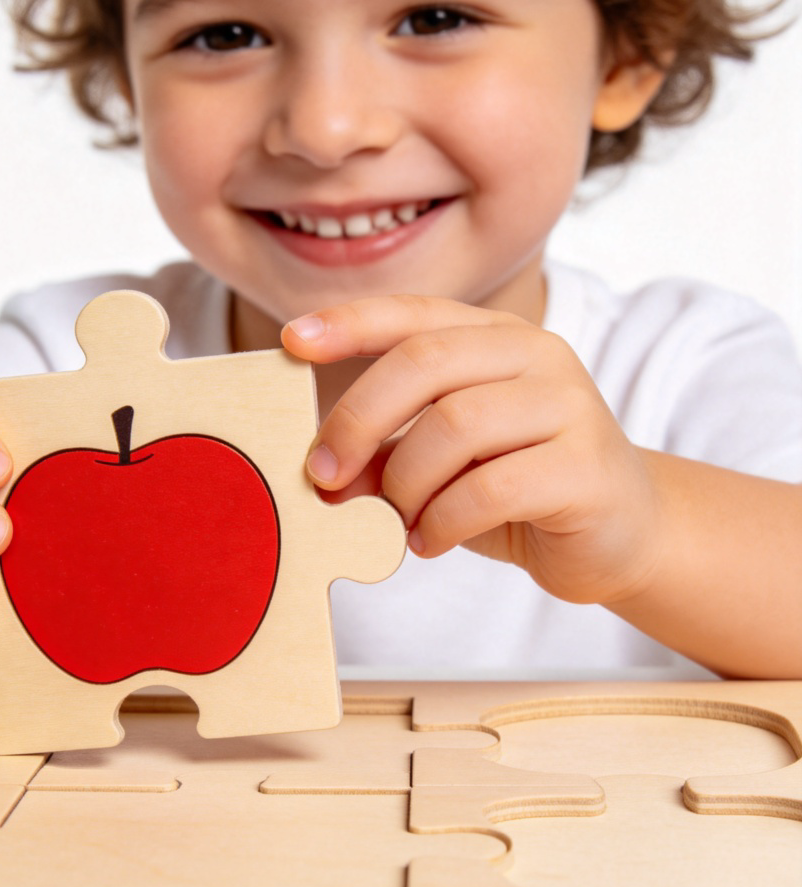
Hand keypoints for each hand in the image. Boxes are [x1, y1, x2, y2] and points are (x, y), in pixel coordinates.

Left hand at [282, 295, 661, 605]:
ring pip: (454, 426)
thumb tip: (323, 476)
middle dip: (357, 421)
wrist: (623, 533)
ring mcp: (568, 407)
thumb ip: (387, 457)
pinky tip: (432, 541)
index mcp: (496, 341)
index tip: (292, 342)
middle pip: (424, 362)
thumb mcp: (443, 467)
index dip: (350, 323)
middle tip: (323, 475)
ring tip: (401, 519)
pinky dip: (442, 521)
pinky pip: (490, 488)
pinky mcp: (585, 468)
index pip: (414, 316)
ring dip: (406, 483)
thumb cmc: (520, 490)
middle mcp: (536, 357)